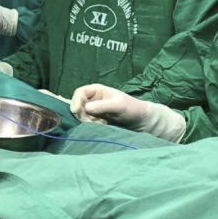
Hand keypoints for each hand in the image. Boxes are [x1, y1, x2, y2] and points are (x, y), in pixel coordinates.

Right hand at [70, 84, 185, 141]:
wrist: (141, 122)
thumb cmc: (132, 109)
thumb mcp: (119, 105)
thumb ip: (102, 106)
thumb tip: (85, 108)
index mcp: (97, 91)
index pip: (80, 93)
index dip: (76, 101)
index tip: (76, 110)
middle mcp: (93, 100)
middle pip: (78, 105)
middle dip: (82, 114)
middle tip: (93, 122)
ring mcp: (93, 112)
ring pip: (81, 116)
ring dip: (87, 122)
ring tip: (101, 124)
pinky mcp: (96, 122)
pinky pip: (87, 124)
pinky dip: (91, 127)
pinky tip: (102, 127)